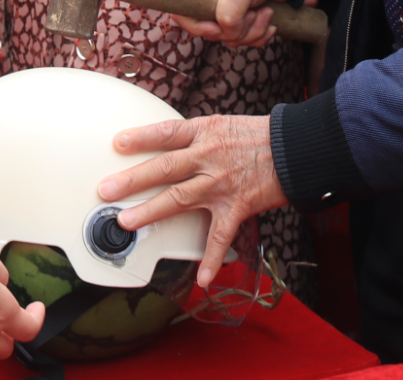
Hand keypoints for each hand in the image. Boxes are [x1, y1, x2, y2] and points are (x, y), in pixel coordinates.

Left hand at [96, 115, 285, 288]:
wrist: (295, 149)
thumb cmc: (259, 136)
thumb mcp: (223, 124)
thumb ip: (196, 138)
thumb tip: (171, 145)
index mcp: (204, 133)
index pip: (166, 134)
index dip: (140, 138)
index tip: (117, 144)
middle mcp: (209, 157)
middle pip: (164, 168)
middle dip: (132, 180)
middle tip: (107, 190)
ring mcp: (220, 183)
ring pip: (180, 198)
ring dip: (151, 212)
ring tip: (127, 223)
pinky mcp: (236, 206)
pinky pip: (220, 236)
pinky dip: (211, 258)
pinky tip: (202, 277)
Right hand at [172, 0, 302, 48]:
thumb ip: (228, 14)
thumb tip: (227, 33)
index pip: (182, 14)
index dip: (200, 27)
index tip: (221, 27)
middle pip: (210, 31)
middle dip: (237, 29)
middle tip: (254, 13)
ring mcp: (221, 7)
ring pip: (227, 37)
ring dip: (251, 32)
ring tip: (266, 13)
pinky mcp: (237, 17)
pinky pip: (240, 38)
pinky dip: (257, 34)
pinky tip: (269, 20)